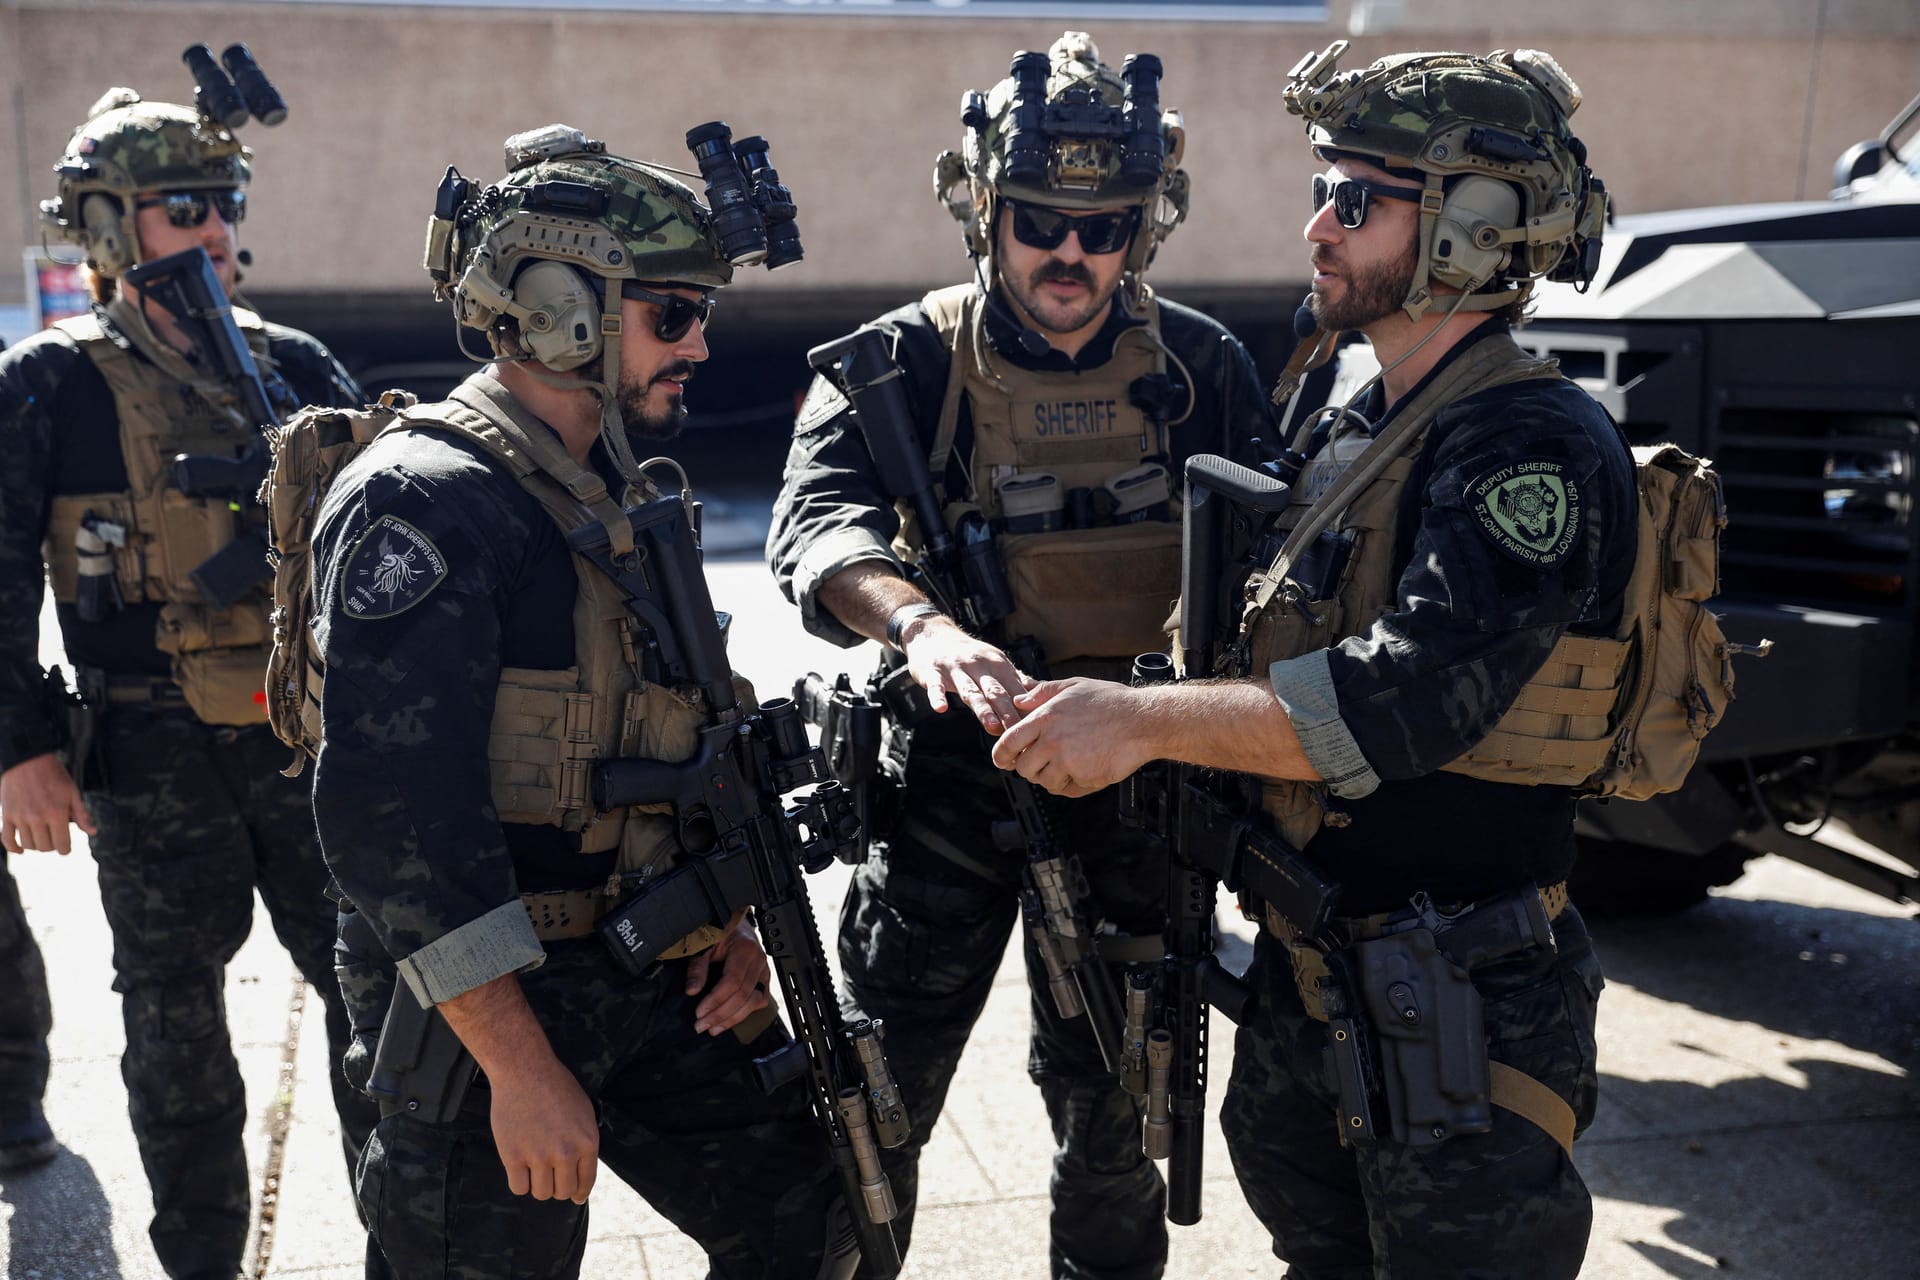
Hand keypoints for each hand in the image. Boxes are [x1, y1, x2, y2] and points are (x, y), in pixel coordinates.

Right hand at [1, 753, 96, 854]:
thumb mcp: (73, 792)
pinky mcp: (7, 815)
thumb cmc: (53, 775)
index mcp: (56, 813)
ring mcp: (20, 817)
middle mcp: (37, 818)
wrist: (28, 760)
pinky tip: (20, 850)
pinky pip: (6, 839)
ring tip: (42, 835)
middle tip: (55, 836)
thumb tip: (92, 832)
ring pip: (28, 845)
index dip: (66, 848)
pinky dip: (13, 848)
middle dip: (52, 845)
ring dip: (36, 844)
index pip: (62, 846)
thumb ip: (82, 814)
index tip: (66, 845)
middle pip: (45, 847)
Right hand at [486, 1051, 599, 1202]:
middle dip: (557, 1186)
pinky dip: (519, 1181)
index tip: (576, 1197)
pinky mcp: (513, 1157)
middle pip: (563, 1191)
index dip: (580, 1192)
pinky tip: (519, 1167)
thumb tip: (581, 1171)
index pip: (586, 1181)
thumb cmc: (555, 1087)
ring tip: (534, 1168)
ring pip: (541, 1193)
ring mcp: (539, 1157)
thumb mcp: (583, 1112)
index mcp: (587, 1142)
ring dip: (538, 1185)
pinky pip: (518, 1188)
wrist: (525, 1071)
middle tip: (549, 1174)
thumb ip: (584, 1142)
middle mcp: (566, 1153)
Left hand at [688, 909, 771, 1035]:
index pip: (732, 982)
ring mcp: (764, 970)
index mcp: (745, 949)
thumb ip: (698, 967)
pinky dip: (746, 1012)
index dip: (716, 1000)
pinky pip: (760, 1000)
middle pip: (743, 995)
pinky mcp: (764, 978)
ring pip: (753, 1001)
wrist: (734, 923)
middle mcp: (759, 961)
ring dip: (733, 1018)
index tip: (700, 1012)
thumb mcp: (704, 945)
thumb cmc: (720, 931)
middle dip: (721, 1014)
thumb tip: (692, 991)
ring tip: (714, 1028)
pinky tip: (731, 1019)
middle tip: (702, 1025)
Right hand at [902, 615, 1035, 733]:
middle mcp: (978, 665)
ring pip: (970, 691)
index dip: (1025, 710)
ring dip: (982, 709)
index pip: (1015, 690)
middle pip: (996, 691)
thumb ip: (1016, 680)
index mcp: (997, 664)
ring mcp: (955, 668)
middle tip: (1018, 732)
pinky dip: (937, 697)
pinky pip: (935, 686)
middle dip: (1008, 712)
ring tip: (992, 726)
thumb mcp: (994, 662)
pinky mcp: (932, 672)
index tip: (1035, 729)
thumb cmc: (969, 656)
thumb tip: (1044, 695)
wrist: (932, 635)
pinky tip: (941, 709)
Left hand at [990, 679, 1156, 797]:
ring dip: (1052, 778)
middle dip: (1030, 768)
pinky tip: (1085, 770)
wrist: (1144, 721)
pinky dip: (1072, 785)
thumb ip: (1042, 693)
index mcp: (1046, 718)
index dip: (1001, 755)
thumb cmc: (1111, 702)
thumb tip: (1018, 700)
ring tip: (1069, 765)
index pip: (1008, 742)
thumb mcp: (1074, 686)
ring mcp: (1069, 762)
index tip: (1003, 761)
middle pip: (1024, 768)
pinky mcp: (1085, 778)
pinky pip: (1068, 790)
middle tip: (1043, 763)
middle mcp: (1053, 741)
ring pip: (1045, 782)